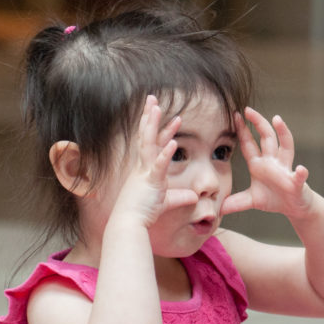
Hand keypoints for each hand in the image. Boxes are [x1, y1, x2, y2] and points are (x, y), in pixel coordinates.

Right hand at [112, 95, 197, 226]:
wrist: (129, 224)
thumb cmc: (143, 214)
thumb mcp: (165, 202)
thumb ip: (179, 197)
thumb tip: (194, 197)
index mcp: (144, 169)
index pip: (152, 143)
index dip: (159, 128)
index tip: (163, 113)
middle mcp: (142, 167)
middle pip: (146, 136)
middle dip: (150, 117)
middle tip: (153, 99)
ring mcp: (144, 173)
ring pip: (149, 144)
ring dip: (155, 126)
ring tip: (159, 108)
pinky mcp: (150, 183)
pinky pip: (159, 166)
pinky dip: (166, 153)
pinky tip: (175, 142)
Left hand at [220, 107, 312, 218]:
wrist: (295, 207)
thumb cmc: (275, 199)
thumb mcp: (251, 201)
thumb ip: (235, 202)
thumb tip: (218, 209)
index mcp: (259, 165)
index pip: (249, 144)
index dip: (242, 130)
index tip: (234, 115)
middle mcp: (273, 162)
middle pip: (266, 137)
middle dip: (258, 123)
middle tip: (248, 110)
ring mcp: (286, 170)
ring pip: (286, 146)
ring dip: (283, 132)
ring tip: (277, 119)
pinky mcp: (296, 182)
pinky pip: (299, 176)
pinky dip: (301, 173)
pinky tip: (301, 169)